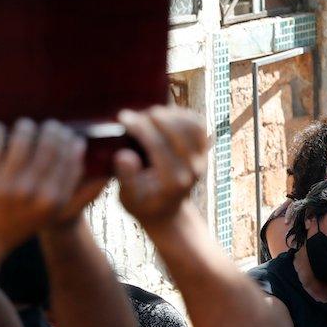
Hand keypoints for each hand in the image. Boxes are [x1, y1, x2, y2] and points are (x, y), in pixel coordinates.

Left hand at [0, 119, 84, 256]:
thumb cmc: (20, 220)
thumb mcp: (51, 210)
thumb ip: (69, 182)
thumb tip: (79, 146)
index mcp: (52, 200)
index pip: (68, 158)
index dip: (69, 140)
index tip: (66, 133)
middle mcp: (32, 192)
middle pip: (49, 146)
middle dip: (52, 129)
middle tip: (49, 125)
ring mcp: (6, 186)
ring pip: (23, 139)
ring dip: (26, 127)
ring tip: (25, 126)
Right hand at [114, 106, 208, 228]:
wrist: (166, 211)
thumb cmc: (142, 202)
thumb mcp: (127, 196)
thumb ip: (126, 176)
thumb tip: (124, 155)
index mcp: (172, 182)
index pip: (158, 146)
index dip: (139, 127)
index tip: (122, 117)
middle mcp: (191, 170)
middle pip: (176, 132)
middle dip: (152, 118)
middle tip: (132, 116)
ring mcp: (201, 159)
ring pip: (192, 125)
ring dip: (169, 114)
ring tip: (147, 116)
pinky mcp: (203, 150)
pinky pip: (199, 125)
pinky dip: (182, 115)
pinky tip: (164, 116)